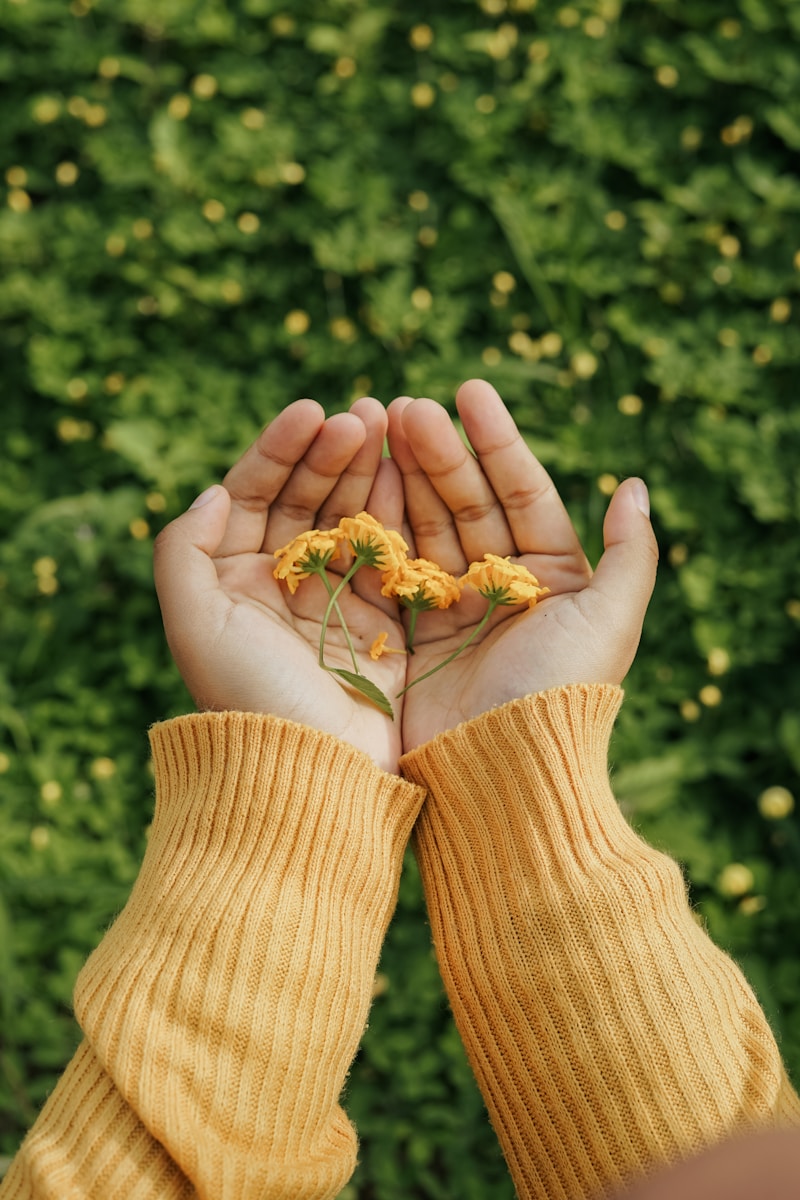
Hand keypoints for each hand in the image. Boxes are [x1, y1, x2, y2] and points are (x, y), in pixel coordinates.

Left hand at [153, 398, 406, 773]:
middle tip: (365, 413)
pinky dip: (396, 510)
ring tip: (392, 425)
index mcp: (231, 578)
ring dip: (367, 470)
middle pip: (304, 497)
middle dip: (331, 452)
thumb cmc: (248, 695)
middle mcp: (280, 582)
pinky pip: (388, 550)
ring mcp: (333, 597)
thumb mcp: (193, 622)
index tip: (312, 412)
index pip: (252, 494)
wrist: (313, 768)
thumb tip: (214, 491)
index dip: (280, 449)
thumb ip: (183, 549)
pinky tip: (407, 473)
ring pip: (348, 515)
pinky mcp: (379, 618)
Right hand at [387, 379, 658, 752]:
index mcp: (553, 577)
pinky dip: (377, 524)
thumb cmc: (560, 692)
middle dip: (440, 452)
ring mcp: (454, 609)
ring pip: (427, 526)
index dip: (498, 441)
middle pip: (468, 503)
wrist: (501, 773)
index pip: (523, 491)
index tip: (469, 391)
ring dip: (404, 477)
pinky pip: (393, 566)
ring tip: (378, 424)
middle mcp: (503, 587)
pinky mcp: (411, 635)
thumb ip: (631, 553)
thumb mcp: (610, 620)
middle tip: (407, 405)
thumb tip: (636, 486)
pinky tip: (359, 481)